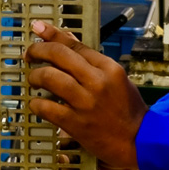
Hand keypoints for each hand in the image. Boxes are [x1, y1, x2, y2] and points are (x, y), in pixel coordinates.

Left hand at [25, 21, 146, 169]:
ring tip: (34, 80)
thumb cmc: (127, 110)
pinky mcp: (76, 123)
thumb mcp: (115, 78)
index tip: (38, 29)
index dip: (52, 34)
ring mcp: (85, 102)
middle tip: (30, 55)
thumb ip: (92, 61)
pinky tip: (36, 104)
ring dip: (35, 76)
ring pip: (49, 77)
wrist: (138, 140)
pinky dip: (36, 103)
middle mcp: (97, 81)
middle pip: (59, 55)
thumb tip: (68, 40)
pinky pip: (46, 107)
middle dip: (38, 51)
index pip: (74, 45)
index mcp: (108, 68)